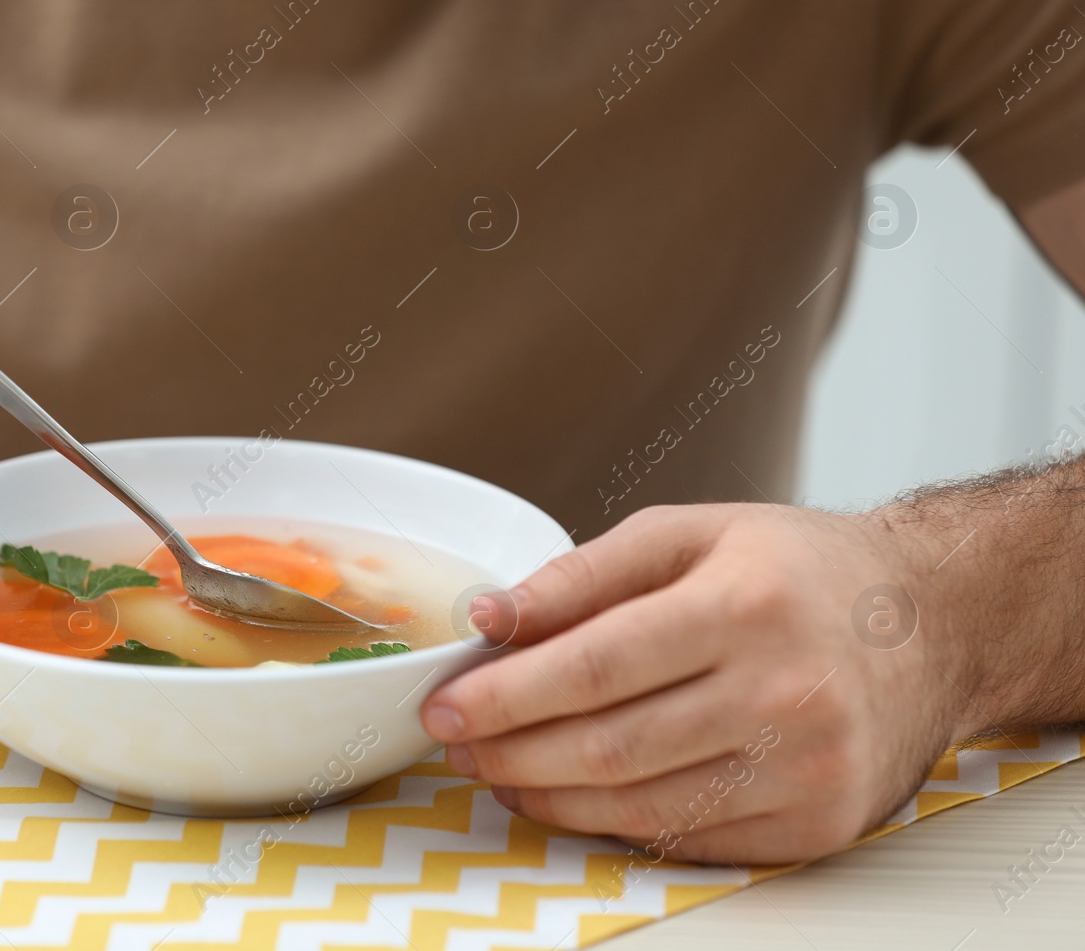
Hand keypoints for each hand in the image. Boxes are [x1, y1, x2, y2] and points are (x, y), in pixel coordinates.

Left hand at [420, 503, 979, 863]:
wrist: (927, 624)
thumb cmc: (798, 570)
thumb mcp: (690, 533)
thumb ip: (581, 574)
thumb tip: (489, 618)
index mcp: (745, 605)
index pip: (594, 666)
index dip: (505, 694)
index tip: (444, 702)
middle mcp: (784, 692)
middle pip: (609, 745)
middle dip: (510, 751)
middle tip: (458, 741)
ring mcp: (805, 768)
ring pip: (639, 805)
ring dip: (547, 795)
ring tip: (499, 768)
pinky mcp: (815, 824)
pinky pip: (685, 839)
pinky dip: (611, 823)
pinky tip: (569, 796)